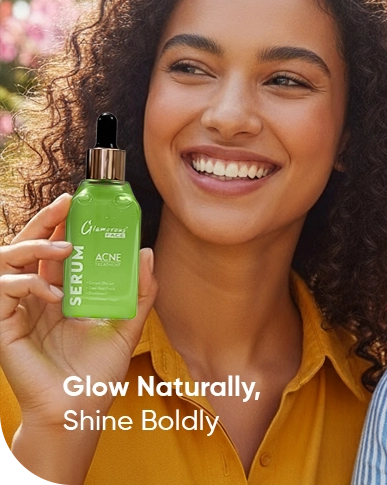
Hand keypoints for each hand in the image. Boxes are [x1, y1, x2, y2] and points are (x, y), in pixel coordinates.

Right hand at [0, 193, 157, 429]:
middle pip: (28, 247)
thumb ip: (140, 291)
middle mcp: (35, 297)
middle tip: (64, 203)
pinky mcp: (3, 326)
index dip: (61, 224)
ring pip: (8, 261)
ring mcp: (16, 310)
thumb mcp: (127, 325)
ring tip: (65, 250)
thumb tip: (145, 253)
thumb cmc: (97, 372)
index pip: (54, 250)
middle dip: (44, 221)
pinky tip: (54, 295)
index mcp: (60, 293)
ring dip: (34, 247)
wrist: (80, 409)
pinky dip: (27, 284)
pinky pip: (3, 290)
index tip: (77, 203)